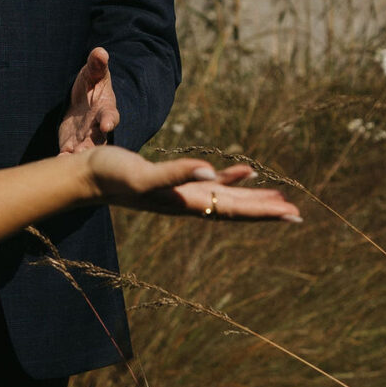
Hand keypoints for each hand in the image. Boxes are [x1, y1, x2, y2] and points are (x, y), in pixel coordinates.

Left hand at [59, 46, 117, 151]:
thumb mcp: (93, 73)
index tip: (107, 124)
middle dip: (92, 146)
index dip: (109, 120)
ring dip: (76, 156)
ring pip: (84, 151)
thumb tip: (100, 51)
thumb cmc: (91, 85)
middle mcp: (97, 128)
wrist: (81, 102)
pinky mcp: (71, 145)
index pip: (110, 116)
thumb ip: (96, 65)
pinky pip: (68, 154)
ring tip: (66, 160)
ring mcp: (85, 139)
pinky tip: (57, 162)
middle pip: (98, 140)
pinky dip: (63, 159)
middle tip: (84, 152)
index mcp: (105, 110)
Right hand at [88, 149, 299, 222]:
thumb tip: (209, 171)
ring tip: (281, 199)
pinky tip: (244, 173)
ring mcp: (182, 193)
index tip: (292, 215)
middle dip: (267, 211)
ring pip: (227, 198)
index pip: (233, 211)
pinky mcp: (175, 179)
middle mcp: (189, 202)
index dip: (263, 213)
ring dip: (253, 199)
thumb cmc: (112, 176)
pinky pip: (210, 181)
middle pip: (236, 210)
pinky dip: (230, 178)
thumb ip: (175, 174)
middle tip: (298, 214)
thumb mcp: (144, 175)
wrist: (88, 176)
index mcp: (187, 204)